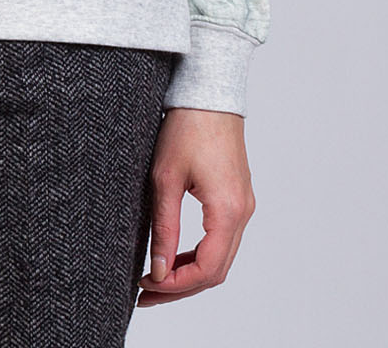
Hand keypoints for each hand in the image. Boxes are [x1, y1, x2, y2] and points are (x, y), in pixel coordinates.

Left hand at [136, 106, 255, 307]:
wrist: (208, 93)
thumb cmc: (186, 127)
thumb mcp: (165, 179)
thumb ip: (164, 227)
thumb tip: (157, 270)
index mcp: (227, 211)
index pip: (207, 270)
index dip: (175, 286)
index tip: (145, 286)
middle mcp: (243, 213)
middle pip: (216, 271)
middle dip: (180, 287)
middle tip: (145, 294)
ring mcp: (243, 206)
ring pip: (220, 257)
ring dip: (190, 273)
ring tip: (155, 279)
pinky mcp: (237, 197)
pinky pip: (222, 239)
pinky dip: (199, 254)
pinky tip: (174, 256)